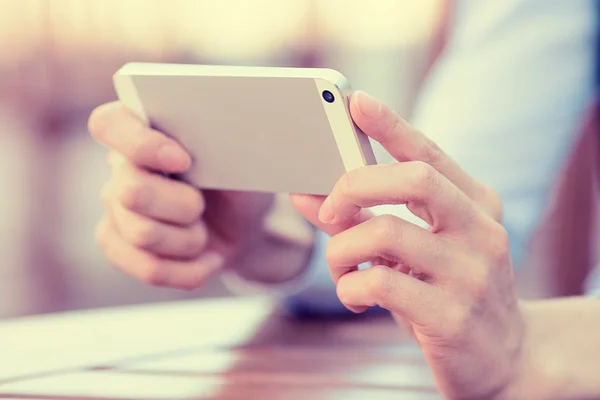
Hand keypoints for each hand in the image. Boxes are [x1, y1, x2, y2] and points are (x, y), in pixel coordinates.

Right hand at [89, 102, 272, 288]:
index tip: (183, 161)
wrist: (243, 223)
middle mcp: (120, 166)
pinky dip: (189, 270)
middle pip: (131, 193)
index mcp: (143, 127)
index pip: (109, 124)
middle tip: (203, 204)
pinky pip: (148, 268)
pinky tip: (207, 258)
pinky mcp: (120, 245)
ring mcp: (114, 208)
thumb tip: (218, 136)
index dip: (141, 145)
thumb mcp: (241, 155)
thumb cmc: (239, 178)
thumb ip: (219, 141)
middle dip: (184, 206)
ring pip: (142, 234)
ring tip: (205, 230)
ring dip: (191, 240)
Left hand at [292, 91, 522, 398]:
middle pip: (412, 178)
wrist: (504, 359)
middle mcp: (481, 232)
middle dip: (352, 186)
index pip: (430, 153)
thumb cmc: (447, 294)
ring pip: (383, 232)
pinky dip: (349, 286)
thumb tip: (303, 193)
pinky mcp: (451, 317)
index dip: (391, 125)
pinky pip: (378, 283)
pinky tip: (355, 297)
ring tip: (341, 268)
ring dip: (341, 250)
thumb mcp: (412, 252)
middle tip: (328, 210)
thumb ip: (360, 219)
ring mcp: (471, 275)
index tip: (356, 101)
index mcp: (477, 205)